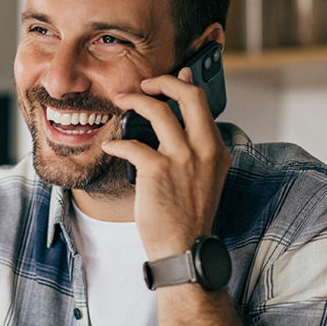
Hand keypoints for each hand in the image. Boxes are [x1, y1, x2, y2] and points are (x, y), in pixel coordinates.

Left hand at [102, 67, 230, 258]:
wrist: (185, 250)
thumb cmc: (189, 218)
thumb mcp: (205, 179)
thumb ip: (197, 151)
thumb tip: (182, 127)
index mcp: (216, 150)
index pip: (203, 104)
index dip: (184, 85)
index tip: (173, 76)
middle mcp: (203, 149)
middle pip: (188, 95)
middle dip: (164, 81)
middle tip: (145, 84)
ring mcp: (182, 158)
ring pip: (158, 110)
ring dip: (134, 101)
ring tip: (120, 102)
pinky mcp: (157, 170)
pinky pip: (132, 144)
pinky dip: (117, 144)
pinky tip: (110, 148)